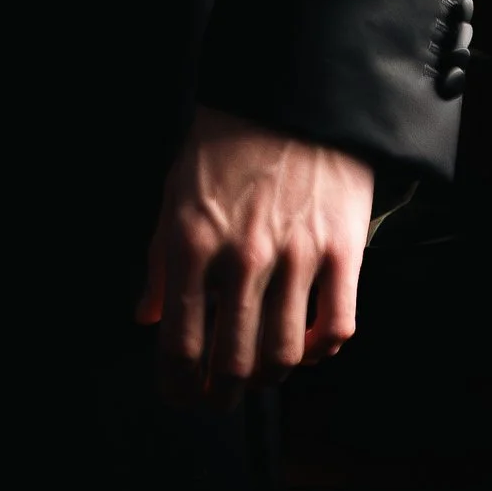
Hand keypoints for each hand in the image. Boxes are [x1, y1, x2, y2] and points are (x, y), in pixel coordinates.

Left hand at [135, 104, 370, 401]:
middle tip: (218, 397)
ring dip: (268, 378)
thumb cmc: (224, 141)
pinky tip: (308, 346)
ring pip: (285, 356)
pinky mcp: (344, 253)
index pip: (180, 344)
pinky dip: (321, 351)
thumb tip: (148, 317)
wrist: (291, 93)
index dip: (178, 386)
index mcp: (191, 243)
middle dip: (221, 395)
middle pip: (234, 363)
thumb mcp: (174, 193)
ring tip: (259, 374)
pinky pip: (337, 328)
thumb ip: (159, 260)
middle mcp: (243, 258)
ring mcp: (297, 258)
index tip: (179, 395)